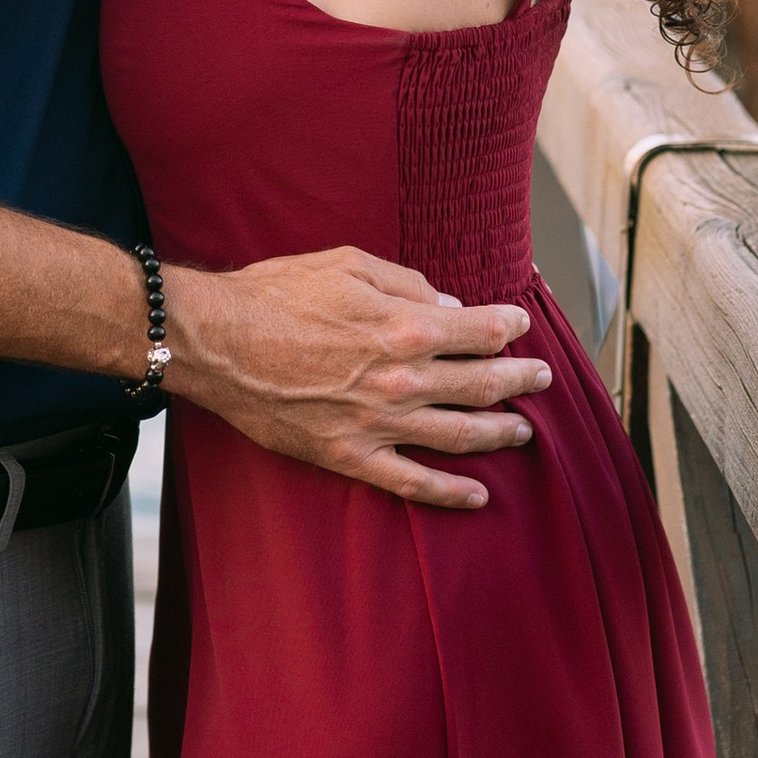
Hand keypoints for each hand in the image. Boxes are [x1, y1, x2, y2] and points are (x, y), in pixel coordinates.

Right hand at [164, 246, 550, 510]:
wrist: (216, 342)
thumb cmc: (275, 294)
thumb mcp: (346, 264)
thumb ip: (405, 283)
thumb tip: (449, 305)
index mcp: (405, 325)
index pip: (481, 331)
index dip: (510, 328)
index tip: (521, 326)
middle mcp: (402, 378)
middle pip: (482, 384)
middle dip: (520, 380)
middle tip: (541, 380)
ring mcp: (378, 422)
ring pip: (460, 435)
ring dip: (500, 433)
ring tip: (522, 431)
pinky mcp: (349, 456)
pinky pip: (412, 483)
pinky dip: (450, 492)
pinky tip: (477, 494)